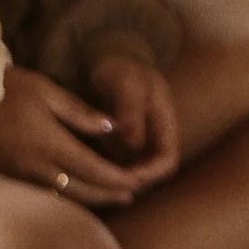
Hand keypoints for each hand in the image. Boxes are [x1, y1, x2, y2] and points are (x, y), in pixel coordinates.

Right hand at [0, 65, 142, 207]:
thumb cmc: (4, 90)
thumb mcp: (45, 90)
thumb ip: (79, 111)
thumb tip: (112, 127)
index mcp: (49, 143)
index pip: (93, 169)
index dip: (118, 179)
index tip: (138, 181)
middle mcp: (36, 167)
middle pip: (83, 190)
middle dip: (110, 194)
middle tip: (132, 193)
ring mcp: (21, 177)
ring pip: (64, 198)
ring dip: (91, 200)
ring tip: (111, 197)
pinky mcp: (9, 179)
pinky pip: (44, 196)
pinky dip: (67, 198)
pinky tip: (78, 194)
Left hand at [86, 49, 180, 187]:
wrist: (104, 62)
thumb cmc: (119, 69)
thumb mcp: (126, 84)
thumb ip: (130, 110)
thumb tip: (134, 144)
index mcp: (164, 123)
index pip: (167, 161)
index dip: (151, 173)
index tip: (128, 177)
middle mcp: (152, 139)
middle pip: (149, 174)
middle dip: (129, 182)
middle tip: (102, 185)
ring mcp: (135, 144)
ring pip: (130, 174)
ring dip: (114, 181)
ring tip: (89, 181)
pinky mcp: (116, 147)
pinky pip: (113, 168)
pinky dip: (101, 172)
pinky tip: (82, 173)